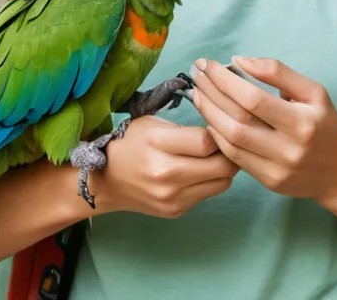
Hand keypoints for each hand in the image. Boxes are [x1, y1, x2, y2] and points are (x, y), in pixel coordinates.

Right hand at [91, 115, 238, 217]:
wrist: (106, 180)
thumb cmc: (132, 143)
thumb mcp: (154, 124)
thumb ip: (186, 130)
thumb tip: (220, 134)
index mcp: (158, 143)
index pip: (206, 142)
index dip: (218, 133)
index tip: (217, 127)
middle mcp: (166, 174)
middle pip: (222, 166)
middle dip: (229, 152)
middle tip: (226, 143)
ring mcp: (172, 197)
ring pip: (222, 183)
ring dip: (224, 169)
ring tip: (216, 157)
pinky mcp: (176, 211)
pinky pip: (209, 194)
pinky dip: (211, 181)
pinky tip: (200, 172)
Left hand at [190, 56, 336, 209]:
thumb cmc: (324, 124)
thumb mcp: (313, 91)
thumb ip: (278, 72)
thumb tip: (239, 61)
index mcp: (302, 122)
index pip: (253, 99)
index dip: (225, 80)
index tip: (208, 64)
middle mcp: (288, 149)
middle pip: (237, 120)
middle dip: (210, 93)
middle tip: (196, 73)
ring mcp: (276, 169)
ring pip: (230, 141)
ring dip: (208, 114)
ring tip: (197, 92)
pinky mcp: (268, 181)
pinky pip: (234, 157)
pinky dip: (217, 135)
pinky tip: (209, 116)